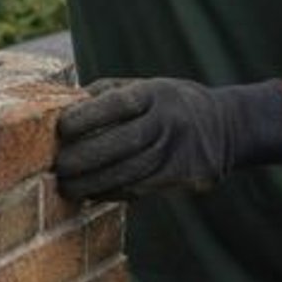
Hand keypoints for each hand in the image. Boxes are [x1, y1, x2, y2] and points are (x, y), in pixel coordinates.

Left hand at [55, 77, 281, 202]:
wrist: (225, 126)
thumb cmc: (166, 104)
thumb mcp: (143, 87)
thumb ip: (103, 95)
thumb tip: (57, 108)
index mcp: (155, 93)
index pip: (118, 104)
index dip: (87, 117)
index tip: (59, 129)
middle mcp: (169, 121)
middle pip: (122, 143)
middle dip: (84, 159)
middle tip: (56, 168)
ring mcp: (179, 151)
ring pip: (130, 173)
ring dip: (93, 184)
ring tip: (66, 188)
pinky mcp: (185, 177)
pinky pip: (141, 189)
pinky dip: (112, 193)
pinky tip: (92, 194)